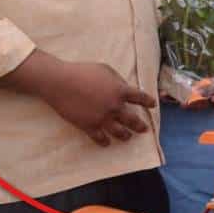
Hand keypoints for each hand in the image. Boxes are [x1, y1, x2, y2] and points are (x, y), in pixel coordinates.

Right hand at [42, 60, 156, 146]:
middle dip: (140, 126)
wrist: (60, 82)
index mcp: (121, 91)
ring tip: (127, 137)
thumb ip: (117, 80)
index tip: (153, 105)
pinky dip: (104, 142)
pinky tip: (106, 143)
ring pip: (119, 132)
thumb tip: (124, 87)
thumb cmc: (83, 71)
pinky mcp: (88, 126)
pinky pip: (100, 138)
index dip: (148, 102)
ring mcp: (102, 118)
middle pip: (133, 120)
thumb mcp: (105, 69)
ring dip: (125, 136)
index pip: (140, 98)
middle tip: (144, 129)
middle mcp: (115, 106)